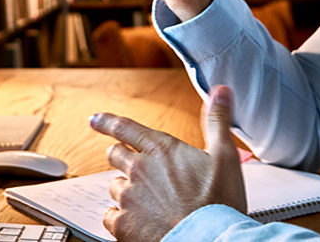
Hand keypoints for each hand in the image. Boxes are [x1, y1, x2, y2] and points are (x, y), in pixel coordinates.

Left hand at [90, 85, 246, 241]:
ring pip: (114, 186)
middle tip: (134, 167)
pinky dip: (120, 217)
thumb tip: (220, 92)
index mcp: (161, 149)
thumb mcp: (225, 156)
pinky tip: (136, 221)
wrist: (208, 239)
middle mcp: (139, 169)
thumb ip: (217, 121)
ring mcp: (128, 197)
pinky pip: (109, 215)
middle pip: (115, 155)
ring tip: (145, 200)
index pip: (125, 127)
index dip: (106, 121)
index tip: (95, 119)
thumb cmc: (218, 203)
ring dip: (125, 190)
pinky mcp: (123, 223)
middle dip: (121, 157)